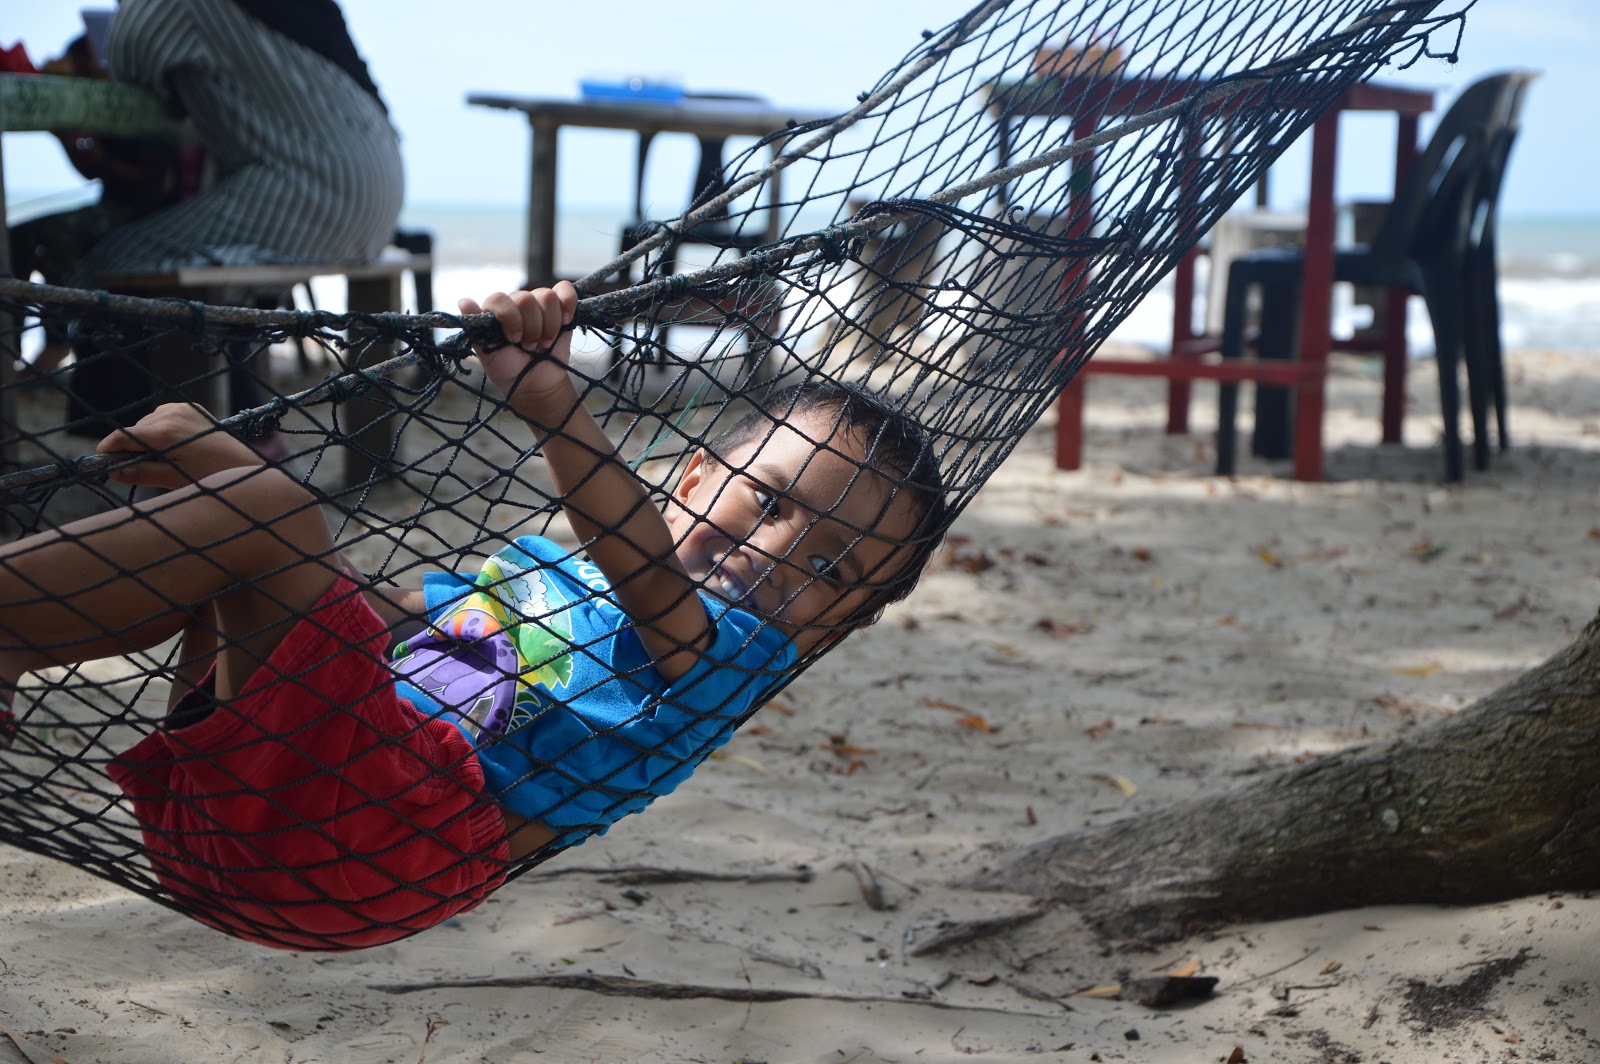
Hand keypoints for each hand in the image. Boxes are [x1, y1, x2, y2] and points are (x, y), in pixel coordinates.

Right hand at [96, 403, 262, 488]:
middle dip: (130, 447)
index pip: (122, 436)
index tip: (101, 461)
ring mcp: (182, 408)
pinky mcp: (192, 408)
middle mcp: (170, 414)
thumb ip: (141, 473)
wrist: (246, 466)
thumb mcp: (173, 480)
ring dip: (147, 439)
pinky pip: (164, 418)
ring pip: (147, 423)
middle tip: (140, 468)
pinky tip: (175, 446)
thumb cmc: (211, 477)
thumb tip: (112, 472)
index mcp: (164, 432)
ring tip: (164, 459)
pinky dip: (161, 430)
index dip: (108, 449)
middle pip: (134, 430)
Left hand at [458, 282, 579, 423]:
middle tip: (529, 346)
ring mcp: (539, 305)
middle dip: (531, 327)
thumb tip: (463, 301)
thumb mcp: (488, 354)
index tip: (513, 339)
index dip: (509, 318)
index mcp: (497, 312)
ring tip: (544, 343)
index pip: (500, 298)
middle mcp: (517, 304)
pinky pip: (565, 290)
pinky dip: (567, 302)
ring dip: (548, 325)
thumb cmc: (509, 370)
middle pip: (526, 298)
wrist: (536, 385)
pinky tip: (565, 321)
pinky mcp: (562, 309)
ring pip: (547, 296)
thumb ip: (477, 328)